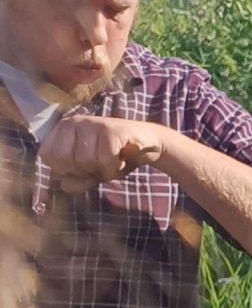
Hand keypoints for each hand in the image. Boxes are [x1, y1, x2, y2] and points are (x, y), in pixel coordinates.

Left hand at [39, 114, 165, 190]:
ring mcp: (92, 123)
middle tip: (98, 166)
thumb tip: (63, 185)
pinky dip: (114, 168)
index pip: (47, 155)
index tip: (81, 168)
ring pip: (84, 160)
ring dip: (102, 170)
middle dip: (83, 170)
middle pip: (64, 159)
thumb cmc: (115, 157)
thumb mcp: (92, 172)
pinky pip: (104, 159)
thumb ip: (75, 180)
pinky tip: (121, 161)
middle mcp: (74, 122)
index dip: (65, 169)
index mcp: (63, 129)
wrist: (148, 144)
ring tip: (111, 162)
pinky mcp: (111, 129)